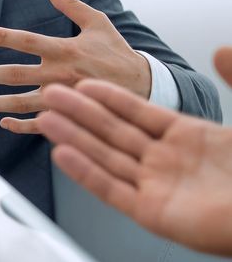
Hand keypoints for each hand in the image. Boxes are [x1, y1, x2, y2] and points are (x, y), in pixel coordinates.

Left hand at [0, 0, 149, 133]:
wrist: (142, 85)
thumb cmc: (116, 52)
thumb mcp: (98, 22)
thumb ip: (72, 5)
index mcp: (65, 49)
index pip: (28, 41)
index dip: (4, 36)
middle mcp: (59, 74)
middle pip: (16, 74)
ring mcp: (62, 97)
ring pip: (22, 102)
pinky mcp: (69, 115)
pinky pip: (40, 124)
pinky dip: (21, 126)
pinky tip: (3, 122)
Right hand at [36, 72, 231, 255]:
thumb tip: (221, 48)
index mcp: (189, 137)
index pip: (139, 111)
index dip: (111, 96)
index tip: (83, 81)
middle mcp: (166, 160)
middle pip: (114, 131)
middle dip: (81, 112)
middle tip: (52, 93)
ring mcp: (157, 186)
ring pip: (106, 157)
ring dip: (75, 138)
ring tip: (46, 118)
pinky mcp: (151, 212)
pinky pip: (111, 188)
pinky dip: (85, 172)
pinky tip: (63, 153)